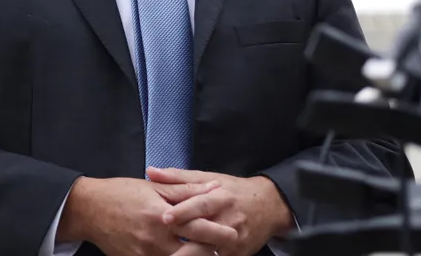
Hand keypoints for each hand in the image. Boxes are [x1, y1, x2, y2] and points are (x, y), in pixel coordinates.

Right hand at [59, 176, 236, 255]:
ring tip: (205, 252)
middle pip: (192, 252)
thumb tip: (214, 187)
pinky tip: (179, 253)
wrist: (87, 209)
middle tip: (223, 249)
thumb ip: (185, 189)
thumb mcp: (152, 186)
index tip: (233, 232)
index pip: (197, 226)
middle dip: (211, 251)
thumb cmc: (118, 193)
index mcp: (160, 215)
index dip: (217, 231)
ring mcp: (145, 254)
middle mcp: (154, 238)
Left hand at [147, 167, 293, 255]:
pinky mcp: (238, 255)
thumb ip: (178, 177)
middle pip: (205, 233)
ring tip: (171, 254)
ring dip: (191, 255)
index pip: (201, 205)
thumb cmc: (234, 191)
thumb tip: (150, 172)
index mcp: (220, 198)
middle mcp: (228, 221)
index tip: (164, 217)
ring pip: (210, 252)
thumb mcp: (210, 178)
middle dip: (184, 240)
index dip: (183, 211)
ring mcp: (234, 241)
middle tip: (161, 243)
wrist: (270, 206)